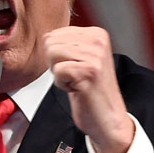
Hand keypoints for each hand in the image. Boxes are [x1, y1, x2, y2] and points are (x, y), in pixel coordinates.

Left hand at [43, 26, 132, 152]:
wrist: (108, 118)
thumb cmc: (91, 91)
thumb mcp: (82, 58)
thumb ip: (68, 44)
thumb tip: (45, 36)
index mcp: (96, 34)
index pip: (54, 34)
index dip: (56, 56)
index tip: (75, 68)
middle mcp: (98, 41)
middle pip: (50, 43)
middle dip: (56, 63)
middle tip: (75, 76)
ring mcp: (95, 55)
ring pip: (52, 54)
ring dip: (59, 74)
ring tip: (76, 81)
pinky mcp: (89, 71)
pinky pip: (57, 71)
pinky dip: (61, 84)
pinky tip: (77, 89)